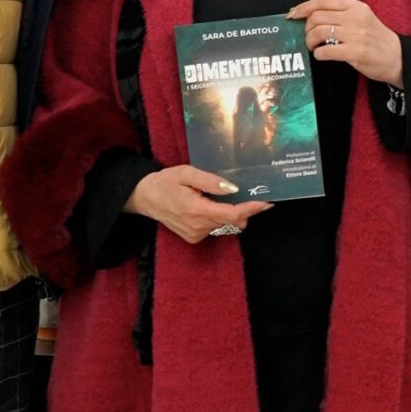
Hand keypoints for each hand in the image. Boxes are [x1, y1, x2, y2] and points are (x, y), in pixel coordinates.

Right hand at [129, 165, 272, 245]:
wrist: (144, 197)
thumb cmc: (165, 182)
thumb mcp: (186, 173)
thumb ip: (210, 181)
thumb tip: (233, 188)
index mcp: (196, 210)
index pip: (232, 214)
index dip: (251, 209)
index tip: (266, 203)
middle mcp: (198, 227)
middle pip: (232, 220)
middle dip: (244, 209)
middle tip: (250, 194)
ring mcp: (196, 234)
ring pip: (225, 224)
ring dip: (230, 212)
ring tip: (219, 197)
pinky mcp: (193, 238)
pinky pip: (215, 227)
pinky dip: (218, 217)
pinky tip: (207, 206)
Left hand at [288, 0, 402, 86]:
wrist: (397, 57)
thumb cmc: (375, 38)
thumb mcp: (362, 18)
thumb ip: (340, 14)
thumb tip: (309, 14)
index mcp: (355, 6)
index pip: (323, 1)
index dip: (304, 7)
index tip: (293, 14)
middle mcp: (355, 17)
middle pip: (317, 17)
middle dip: (306, 28)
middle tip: (308, 37)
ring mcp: (356, 35)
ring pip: (319, 32)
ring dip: (310, 41)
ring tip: (313, 46)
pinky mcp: (356, 52)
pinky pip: (326, 51)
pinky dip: (318, 54)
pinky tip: (321, 55)